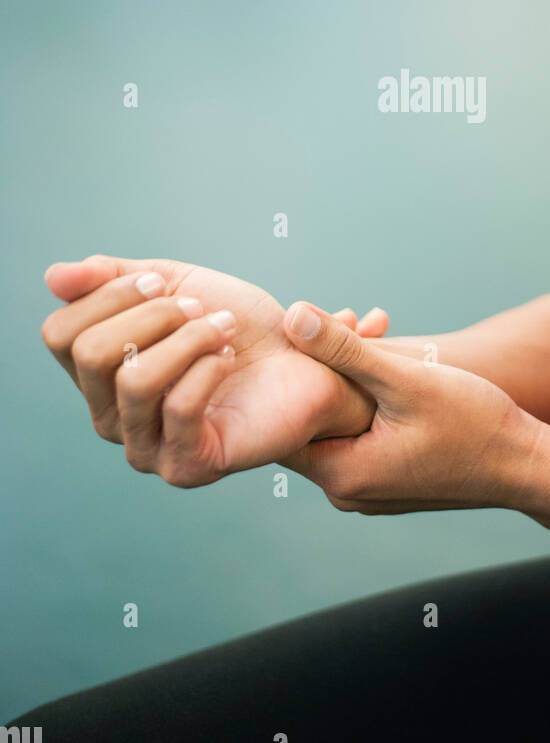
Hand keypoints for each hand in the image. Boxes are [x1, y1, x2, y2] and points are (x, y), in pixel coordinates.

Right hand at [40, 255, 389, 486]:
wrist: (302, 362)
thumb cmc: (236, 326)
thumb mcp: (174, 284)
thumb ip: (114, 277)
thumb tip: (53, 275)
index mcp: (99, 376)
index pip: (61, 334)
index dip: (108, 296)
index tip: (158, 282)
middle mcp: (110, 418)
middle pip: (92, 355)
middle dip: (153, 315)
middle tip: (201, 309)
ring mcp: (145, 449)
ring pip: (134, 381)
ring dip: (188, 339)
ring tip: (224, 330)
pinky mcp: (187, 466)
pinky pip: (178, 409)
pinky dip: (207, 368)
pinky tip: (229, 359)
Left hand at [278, 302, 538, 513]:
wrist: (526, 465)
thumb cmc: (473, 422)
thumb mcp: (405, 378)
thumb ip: (344, 350)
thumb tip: (291, 316)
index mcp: (341, 475)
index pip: (283, 422)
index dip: (291, 369)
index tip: (308, 329)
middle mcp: (347, 492)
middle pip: (311, 421)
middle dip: (324, 367)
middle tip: (350, 320)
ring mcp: (368, 492)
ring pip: (338, 426)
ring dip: (348, 380)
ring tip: (370, 330)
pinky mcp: (388, 483)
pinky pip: (360, 437)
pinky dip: (367, 401)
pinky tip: (388, 365)